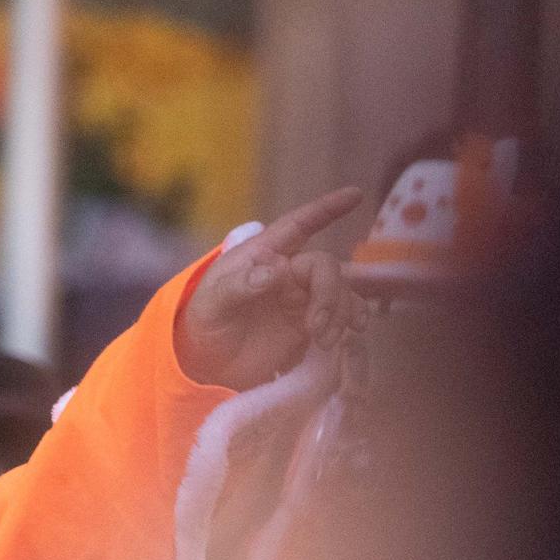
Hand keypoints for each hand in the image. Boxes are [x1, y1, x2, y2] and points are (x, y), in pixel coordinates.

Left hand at [177, 187, 370, 390]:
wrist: (208, 364)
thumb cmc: (204, 324)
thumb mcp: (211, 305)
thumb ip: (239, 286)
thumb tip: (275, 271)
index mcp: (261, 256)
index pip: (296, 226)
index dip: (325, 209)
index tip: (355, 195)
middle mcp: (286, 270)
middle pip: (324, 267)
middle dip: (329, 294)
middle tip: (316, 328)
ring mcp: (300, 296)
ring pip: (338, 290)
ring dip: (339, 313)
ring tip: (325, 341)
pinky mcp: (309, 321)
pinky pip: (342, 311)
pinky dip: (351, 318)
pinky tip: (353, 332)